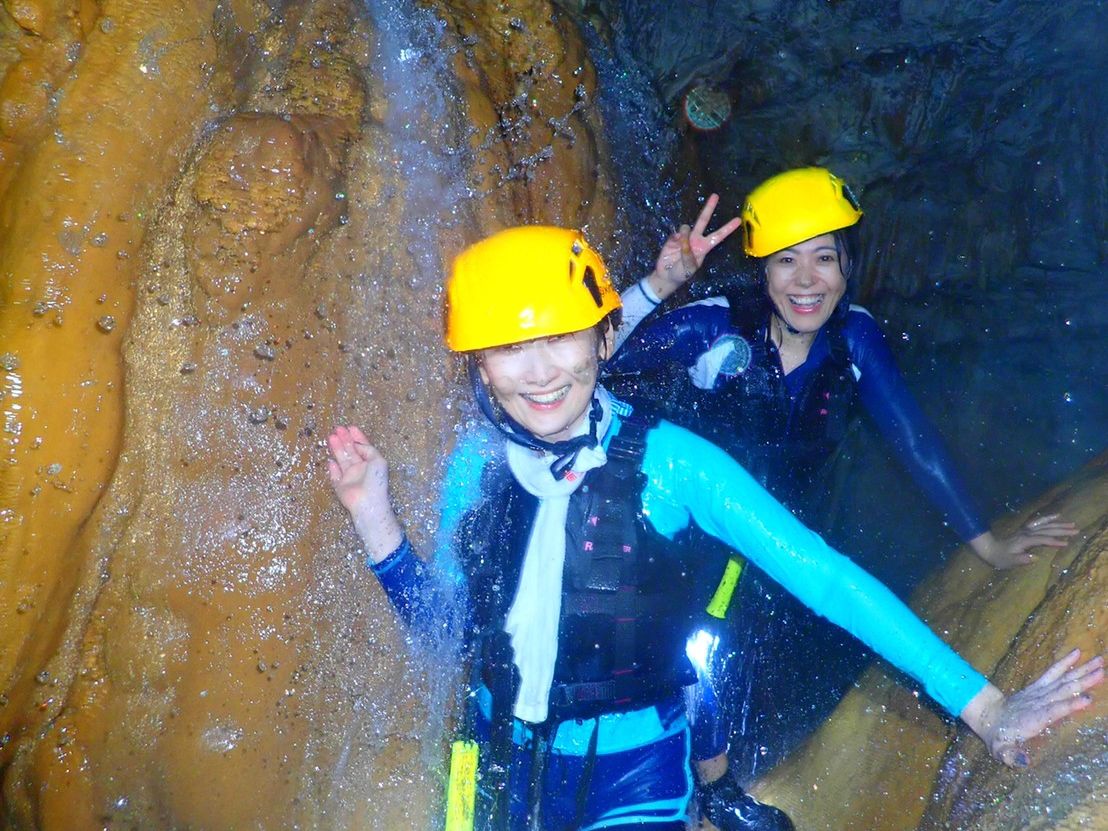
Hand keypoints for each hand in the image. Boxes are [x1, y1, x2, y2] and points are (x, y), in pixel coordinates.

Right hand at [326, 425, 403, 561]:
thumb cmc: (376, 480)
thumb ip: (367, 449)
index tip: (350, 427)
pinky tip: (330, 460)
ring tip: (331, 436)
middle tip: (338, 428)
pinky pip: (334, 475)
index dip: (357, 437)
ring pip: (341, 459)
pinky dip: (332, 468)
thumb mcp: (378, 460)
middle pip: (350, 451)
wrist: (367, 501)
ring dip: (337, 448)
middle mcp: (360, 469)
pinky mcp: (340, 486)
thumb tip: (357, 443)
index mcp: (371, 463)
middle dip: (345, 439)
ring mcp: (349, 477)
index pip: (363, 447)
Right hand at [647, 194, 741, 300]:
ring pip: (686, 227)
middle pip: (704, 221)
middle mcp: (696, 240)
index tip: (738, 220)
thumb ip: (687, 252)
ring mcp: (684, 238)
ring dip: (684, 234)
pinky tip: (673, 246)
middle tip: (715, 195)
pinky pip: (675, 234)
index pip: (718, 236)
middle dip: (709, 208)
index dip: (728, 228)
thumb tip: (684, 235)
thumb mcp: (688, 267)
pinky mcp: (673, 239)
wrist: (666, 276)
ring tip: (680, 246)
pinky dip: (674, 239)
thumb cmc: (681, 274)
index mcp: (704, 247)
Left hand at [961, 649, 1103, 766]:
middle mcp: (1038, 702)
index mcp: (1033, 719)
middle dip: (1083, 682)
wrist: (988, 716)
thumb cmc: (999, 738)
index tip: (1088, 699)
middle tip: (1102, 673)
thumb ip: (1011, 756)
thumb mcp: (1001, 751)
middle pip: (1063, 691)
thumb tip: (1023, 762)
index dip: (1069, 705)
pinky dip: (1065, 662)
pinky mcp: (1038, 687)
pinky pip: (1052, 672)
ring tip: (1100, 661)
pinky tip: (1077, 652)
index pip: (1053, 710)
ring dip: (1081, 670)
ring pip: (1062, 680)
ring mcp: (1038, 692)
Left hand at [969, 514, 1078, 569]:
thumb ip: (1021, 560)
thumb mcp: (1009, 562)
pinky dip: (1048, 518)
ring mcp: (1026, 530)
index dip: (1054, 541)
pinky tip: (1057, 516)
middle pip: (1046, 530)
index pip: (1042, 540)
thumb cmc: (1000, 558)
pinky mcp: (1026, 529)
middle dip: (1061, 530)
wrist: (990, 548)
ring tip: (1072, 524)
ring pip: (1045, 525)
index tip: (1066, 543)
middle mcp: (1026, 533)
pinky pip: (1039, 522)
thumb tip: (1035, 557)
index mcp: (1024, 541)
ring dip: (1059, 524)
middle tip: (1076, 530)